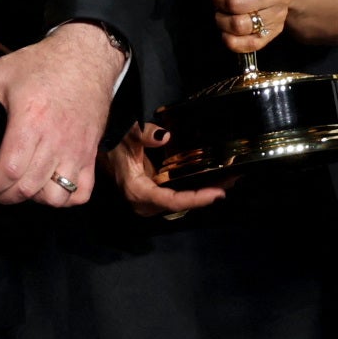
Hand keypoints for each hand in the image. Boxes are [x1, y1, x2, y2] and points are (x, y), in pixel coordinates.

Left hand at [0, 20, 125, 206]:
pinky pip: (81, 192)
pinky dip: (65, 197)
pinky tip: (50, 184)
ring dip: (34, 197)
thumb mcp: (1, 70)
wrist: (88, 55)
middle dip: (5, 193)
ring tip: (22, 183)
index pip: (9, 171)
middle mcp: (55, 139)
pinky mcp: (90, 152)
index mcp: (31, 121)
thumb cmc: (46, 64)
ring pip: (54, 195)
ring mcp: (76, 148)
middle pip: (27, 188)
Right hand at [102, 123, 230, 218]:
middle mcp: (145, 201)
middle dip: (205, 196)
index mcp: (137, 190)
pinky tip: (216, 179)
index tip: (216, 194)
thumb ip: (144, 134)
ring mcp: (151, 199)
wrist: (105, 149)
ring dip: (204, 192)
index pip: (170, 200)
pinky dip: (196, 189)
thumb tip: (165, 136)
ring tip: (231, 180)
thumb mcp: (128, 134)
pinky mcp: (156, 193)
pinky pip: (178, 195)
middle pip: (179, 204)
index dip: (194, 199)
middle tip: (233, 182)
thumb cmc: (116, 141)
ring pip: (181, 201)